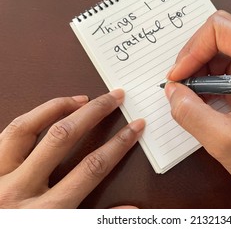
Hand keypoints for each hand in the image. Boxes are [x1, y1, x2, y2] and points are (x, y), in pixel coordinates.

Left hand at [0, 90, 144, 207]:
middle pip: (62, 138)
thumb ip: (95, 222)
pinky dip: (28, 119)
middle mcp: (19, 191)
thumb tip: (131, 209)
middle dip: (93, 113)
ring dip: (57, 107)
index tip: (134, 127)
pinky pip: (5, 135)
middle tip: (112, 97)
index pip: (91, 168)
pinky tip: (43, 113)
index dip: (118, 144)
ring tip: (80, 98)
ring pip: (26, 129)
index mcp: (45, 214)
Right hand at [165, 10, 230, 207]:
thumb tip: (172, 91)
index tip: (178, 76)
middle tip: (180, 85)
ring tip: (190, 96)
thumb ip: (191, 113)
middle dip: (194, 57)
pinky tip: (203, 101)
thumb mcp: (226, 142)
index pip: (221, 29)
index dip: (193, 49)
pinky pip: (229, 69)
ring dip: (201, 69)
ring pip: (223, 51)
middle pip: (222, 36)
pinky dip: (210, 80)